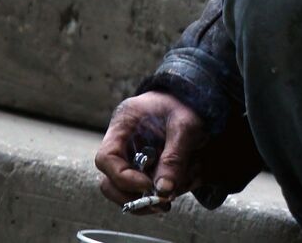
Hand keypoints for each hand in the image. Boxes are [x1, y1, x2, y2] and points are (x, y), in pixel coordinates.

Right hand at [95, 91, 207, 213]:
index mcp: (123, 124)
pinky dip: (163, 192)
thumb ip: (174, 156)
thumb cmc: (187, 103)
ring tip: (176, 192)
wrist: (195, 98)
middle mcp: (122, 143)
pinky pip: (146, 189)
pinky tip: (185, 181)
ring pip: (126, 191)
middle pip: (110, 181)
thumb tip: (163, 190)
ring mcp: (132, 157)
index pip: (107, 158)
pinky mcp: (145, 168)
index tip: (148, 186)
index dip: (123, 178)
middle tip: (160, 203)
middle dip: (134, 196)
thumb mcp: (185, 125)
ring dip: (149, 199)